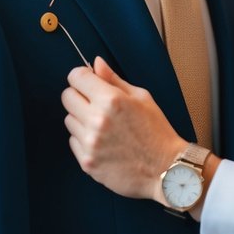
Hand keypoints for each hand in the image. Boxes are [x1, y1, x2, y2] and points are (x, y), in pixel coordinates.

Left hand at [62, 57, 184, 202]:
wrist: (166, 169)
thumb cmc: (157, 132)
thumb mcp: (141, 98)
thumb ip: (114, 80)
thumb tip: (96, 63)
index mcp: (111, 100)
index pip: (77, 77)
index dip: (82, 76)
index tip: (88, 81)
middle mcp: (97, 121)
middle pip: (67, 97)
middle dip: (79, 96)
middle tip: (95, 103)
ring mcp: (90, 143)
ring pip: (69, 120)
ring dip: (81, 119)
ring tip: (103, 126)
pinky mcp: (87, 162)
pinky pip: (73, 141)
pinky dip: (84, 140)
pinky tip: (103, 142)